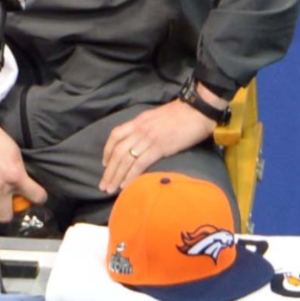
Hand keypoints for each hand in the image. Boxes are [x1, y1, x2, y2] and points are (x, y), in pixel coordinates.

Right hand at [0, 105, 47, 222]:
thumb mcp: (13, 151)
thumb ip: (19, 170)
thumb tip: (24, 182)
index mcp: (15, 176)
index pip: (37, 197)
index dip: (37, 198)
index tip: (34, 197)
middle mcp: (0, 186)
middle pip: (6, 217)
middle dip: (6, 211)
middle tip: (5, 203)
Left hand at [100, 98, 217, 193]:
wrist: (197, 111)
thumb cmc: (180, 114)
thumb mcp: (155, 117)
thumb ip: (145, 127)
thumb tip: (139, 140)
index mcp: (137, 122)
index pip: (115, 136)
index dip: (107, 151)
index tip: (105, 164)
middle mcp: (139, 130)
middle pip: (117, 152)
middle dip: (109, 171)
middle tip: (102, 185)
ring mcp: (148, 139)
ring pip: (125, 160)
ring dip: (116, 176)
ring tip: (109, 189)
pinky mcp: (159, 148)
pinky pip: (140, 164)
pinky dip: (131, 176)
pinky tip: (125, 185)